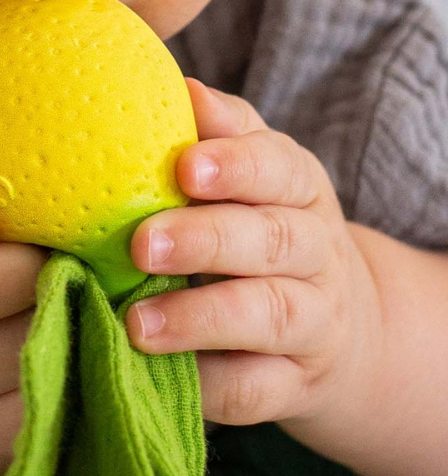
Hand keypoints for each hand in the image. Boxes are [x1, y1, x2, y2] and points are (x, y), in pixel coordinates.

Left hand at [126, 78, 385, 433]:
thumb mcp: (256, 175)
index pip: (279, 168)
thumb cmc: (263, 231)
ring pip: (268, 316)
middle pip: (271, 241)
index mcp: (298, 189)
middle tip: (140, 244)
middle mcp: (315, 252)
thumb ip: (223, 133)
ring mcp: (313, 323)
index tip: (185, 167)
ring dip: (200, 318)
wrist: (338, 329)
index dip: (237, 167)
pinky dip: (208, 384)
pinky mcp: (295, 385)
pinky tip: (158, 374)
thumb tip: (180, 86)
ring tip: (136, 323)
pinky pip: (256, 389)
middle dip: (206, 240)